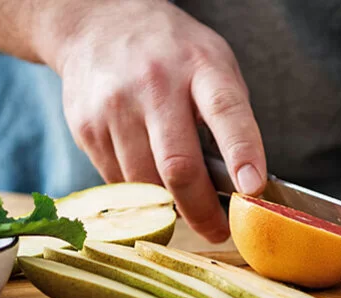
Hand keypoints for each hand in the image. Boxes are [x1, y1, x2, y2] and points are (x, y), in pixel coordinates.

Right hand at [45, 0, 266, 242]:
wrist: (97, 24)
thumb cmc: (171, 52)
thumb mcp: (212, 64)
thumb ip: (229, 116)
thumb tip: (243, 184)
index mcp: (200, 66)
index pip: (225, 111)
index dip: (241, 153)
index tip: (253, 189)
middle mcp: (155, 84)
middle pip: (177, 165)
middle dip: (201, 210)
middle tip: (218, 231)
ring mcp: (115, 107)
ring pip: (146, 184)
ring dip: (169, 205)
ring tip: (184, 204)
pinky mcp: (87, 128)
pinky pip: (119, 182)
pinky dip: (140, 193)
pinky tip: (149, 180)